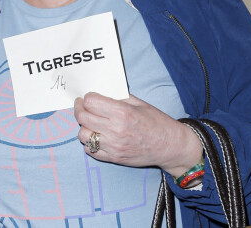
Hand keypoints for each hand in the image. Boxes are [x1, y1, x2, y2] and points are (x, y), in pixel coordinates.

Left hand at [74, 93, 201, 176]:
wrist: (170, 146)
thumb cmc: (156, 122)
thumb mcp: (138, 103)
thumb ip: (118, 97)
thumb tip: (100, 92)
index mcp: (122, 113)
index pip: (90, 102)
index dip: (87, 97)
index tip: (88, 97)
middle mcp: (115, 130)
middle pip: (83, 117)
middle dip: (80, 108)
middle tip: (83, 106)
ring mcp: (114, 146)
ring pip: (83, 135)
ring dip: (84, 127)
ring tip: (91, 122)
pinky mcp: (114, 158)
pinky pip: (90, 151)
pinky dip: (89, 143)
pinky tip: (96, 136)